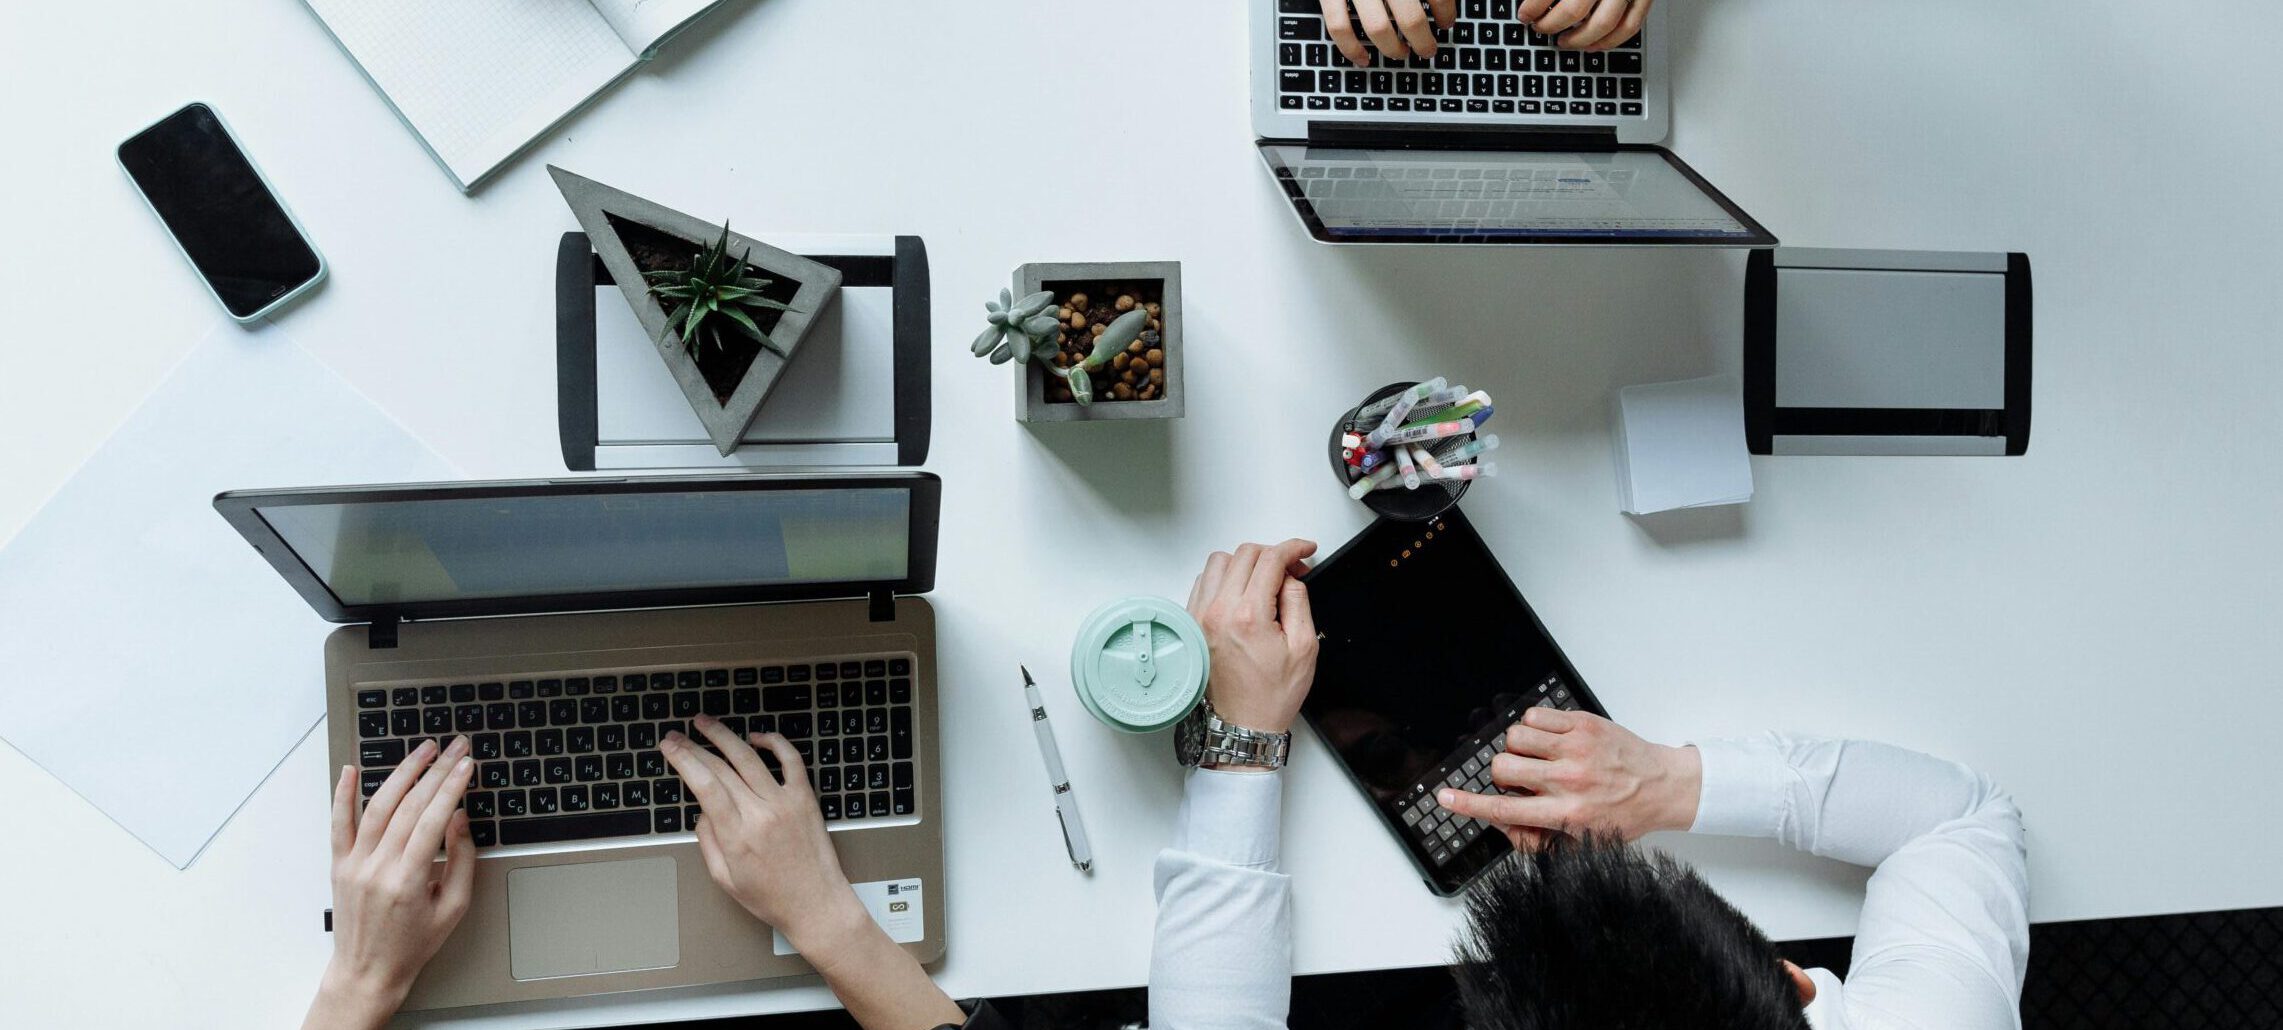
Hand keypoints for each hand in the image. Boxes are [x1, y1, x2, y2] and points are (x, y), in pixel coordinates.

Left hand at [305, 736, 475, 1029]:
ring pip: (377, 807)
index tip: (467, 764)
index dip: (452, 787)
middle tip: (455, 748)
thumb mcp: (453, 907)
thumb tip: (458, 818)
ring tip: (422, 750)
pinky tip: (352, 769)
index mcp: (407, 881)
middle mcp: (377, 868)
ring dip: (401, 773)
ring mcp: (354, 864)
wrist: (368, 970)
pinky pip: (338, 823)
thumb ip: (460, 860)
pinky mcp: (339, 865)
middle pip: (408, 806)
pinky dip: (343, 794)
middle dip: (436, 771)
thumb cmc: (413, 944)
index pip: (433, 819)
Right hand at [662, 717, 865, 950]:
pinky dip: (774, 742)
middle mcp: (761, 814)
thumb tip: (702, 811)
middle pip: (721, 768)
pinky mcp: (806, 799)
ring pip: (750, 757)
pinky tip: (757, 737)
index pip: (704, 785)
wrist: (817, 905)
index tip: (669, 747)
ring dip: (724, 736)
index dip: (683, 760)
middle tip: (677, 736)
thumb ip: (708, 841)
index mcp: (738, 836)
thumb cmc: (773, 898)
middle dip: (694, 747)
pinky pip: (791, 760)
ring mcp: (786, 803)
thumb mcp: (725, 879)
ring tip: (705, 724)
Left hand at [1188, 539, 1318, 736]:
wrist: (1243, 724)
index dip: (1293, 548)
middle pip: (1244, 554)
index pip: (1270, 559)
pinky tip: (1240, 592)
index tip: (1305, 550)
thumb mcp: (1304, 647)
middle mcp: (1218, 611)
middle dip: (1273, 554)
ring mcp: (1200, 616)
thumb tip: (1290, 577)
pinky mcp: (1192, 623)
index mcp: (1248, 616)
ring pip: (1219, 562)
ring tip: (1264, 581)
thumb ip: (1298, 602)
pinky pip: (1203, 581)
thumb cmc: (1270, 695)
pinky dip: (1223, 577)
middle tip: (1292, 570)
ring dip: (1245, 563)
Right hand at [1319, 0, 1456, 67]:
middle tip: (1428, 49)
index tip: (1447, 23)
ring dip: (1393, 48)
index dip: (1447, 12)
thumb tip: (1443, 3)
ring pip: (1378, 28)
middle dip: (1423, 40)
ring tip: (1402, 54)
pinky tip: (1363, 59)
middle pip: (1410, 19)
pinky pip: (1339, 26)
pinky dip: (1351, 48)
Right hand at [1433, 708, 1699, 845]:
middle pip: (1503, 767)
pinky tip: (1549, 741)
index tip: (1445, 799)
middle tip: (1522, 780)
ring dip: (1518, 748)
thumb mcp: (1582, 843)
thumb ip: (1536, 840)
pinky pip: (1534, 715)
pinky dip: (1532, 727)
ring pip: (1515, 737)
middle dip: (1502, 774)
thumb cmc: (1623, 816)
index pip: (1505, 809)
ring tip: (1539, 758)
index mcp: (1567, 814)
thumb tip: (1501, 823)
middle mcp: (1569, 780)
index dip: (1469, 805)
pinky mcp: (1583, 723)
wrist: (1663, 787)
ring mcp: (1576, 747)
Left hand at [1517, 0, 1651, 49]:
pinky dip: (1610, 40)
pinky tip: (1593, 45)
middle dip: (1551, 25)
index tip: (1524, 15)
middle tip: (1540, 28)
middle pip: (1574, 10)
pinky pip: (1630, 25)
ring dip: (1579, 39)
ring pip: (1603, 24)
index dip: (1533, 7)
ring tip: (1563, 40)